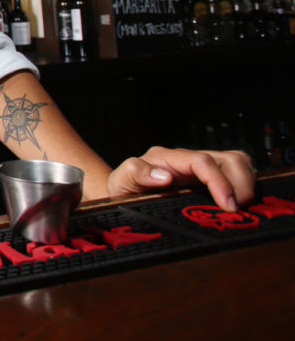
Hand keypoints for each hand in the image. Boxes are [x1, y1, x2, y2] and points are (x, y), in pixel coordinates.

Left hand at [106, 146, 254, 211]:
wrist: (123, 192)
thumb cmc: (123, 186)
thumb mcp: (122, 180)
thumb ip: (137, 173)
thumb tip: (164, 176)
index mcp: (167, 158)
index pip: (202, 162)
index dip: (219, 182)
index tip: (228, 206)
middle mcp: (187, 159)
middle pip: (228, 159)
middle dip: (241, 183)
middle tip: (239, 210)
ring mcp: (201, 167)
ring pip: (237, 163)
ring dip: (246, 184)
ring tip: (242, 208)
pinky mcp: (210, 177)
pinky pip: (236, 174)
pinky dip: (245, 186)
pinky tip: (240, 204)